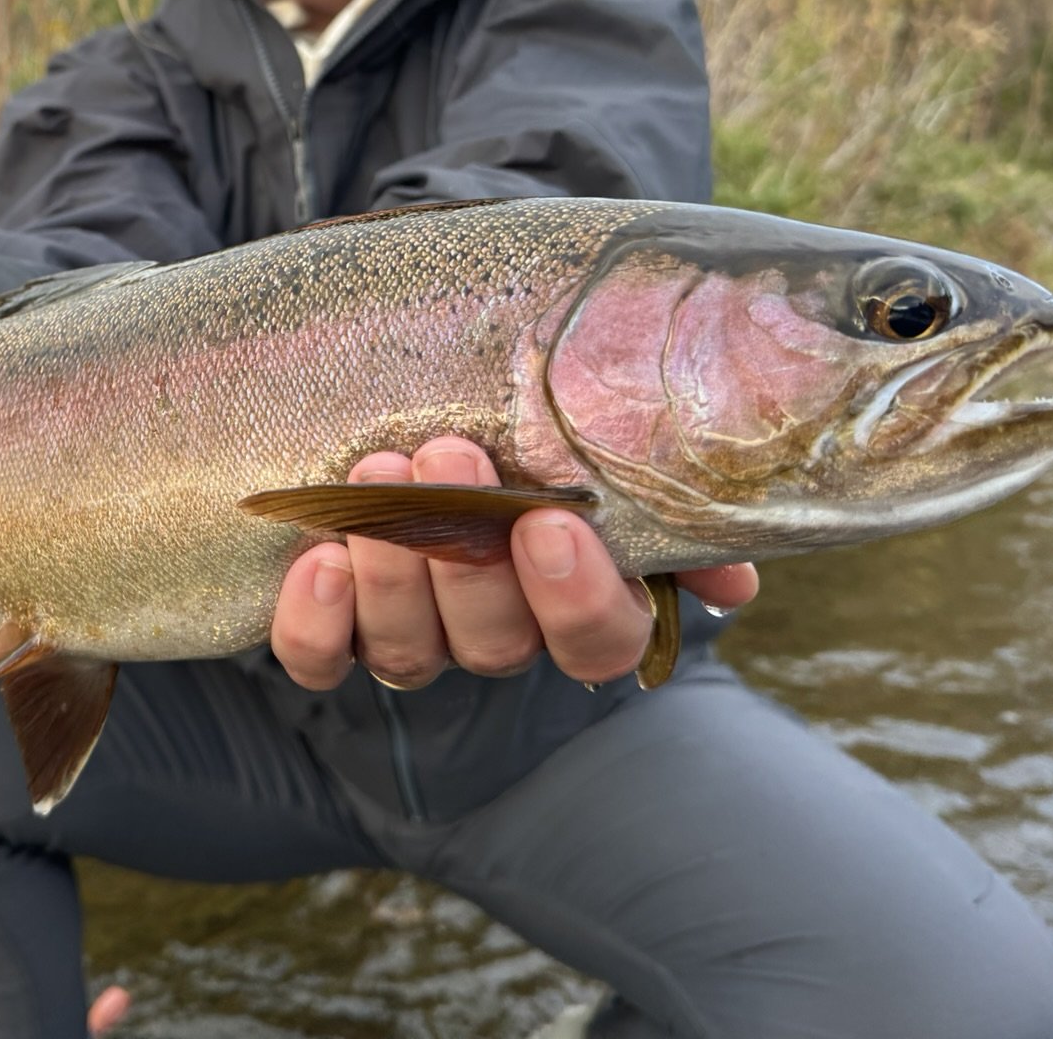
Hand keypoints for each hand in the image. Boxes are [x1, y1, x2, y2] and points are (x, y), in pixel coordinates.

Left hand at [267, 437, 758, 689]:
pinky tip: (323, 558)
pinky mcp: (327, 629)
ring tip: (381, 471)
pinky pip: (320, 659)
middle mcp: (492, 629)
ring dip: (396, 567)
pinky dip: (319, 621)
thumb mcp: (585, 436)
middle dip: (471, 557)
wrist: (398, 394)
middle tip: (451, 457)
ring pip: (410, 652)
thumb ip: (656, 497)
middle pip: (498, 644)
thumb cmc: (511, 417)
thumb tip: (734, 576)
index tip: (550, 523)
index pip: (598, 641)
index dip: (578, 599)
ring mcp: (409, 634)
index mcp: (569, 597)